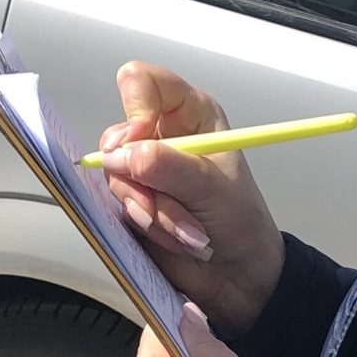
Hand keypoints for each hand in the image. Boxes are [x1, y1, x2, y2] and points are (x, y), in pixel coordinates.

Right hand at [97, 63, 286, 336]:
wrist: (239, 273)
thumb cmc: (240, 222)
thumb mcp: (210, 189)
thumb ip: (166, 166)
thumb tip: (121, 155)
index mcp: (190, 113)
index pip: (143, 82)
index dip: (135, 109)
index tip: (139, 140)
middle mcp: (163, 136)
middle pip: (118, 136)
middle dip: (142, 179)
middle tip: (167, 202)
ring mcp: (144, 169)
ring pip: (116, 176)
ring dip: (150, 210)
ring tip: (187, 230)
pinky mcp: (133, 199)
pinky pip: (117, 205)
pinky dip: (145, 225)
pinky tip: (174, 237)